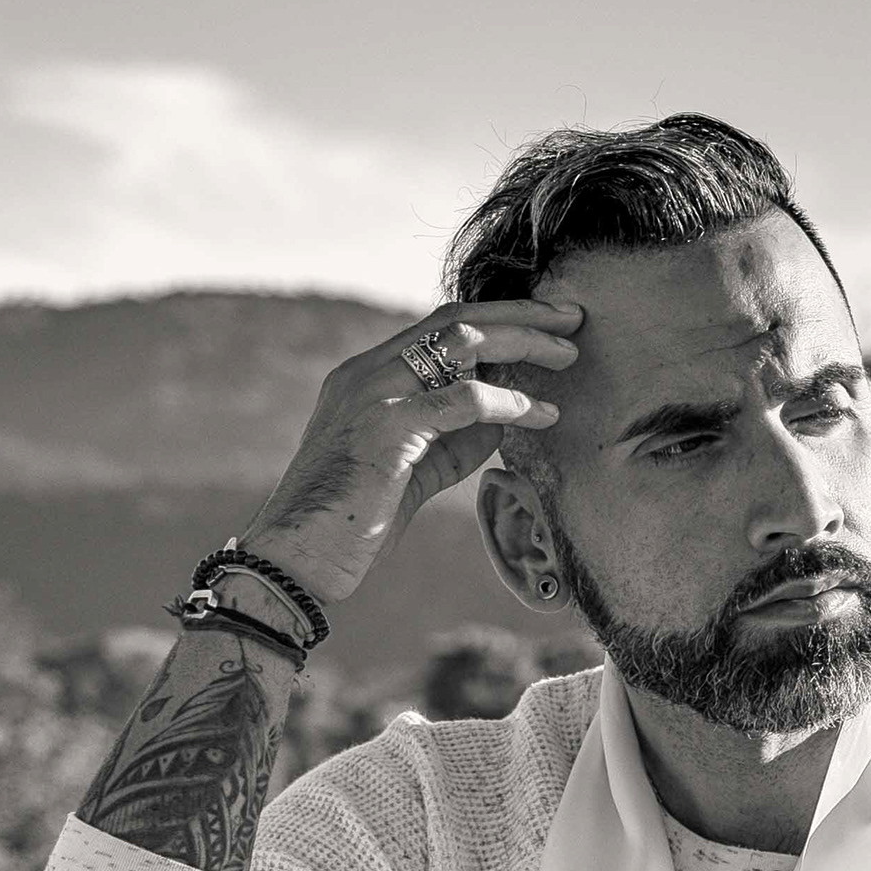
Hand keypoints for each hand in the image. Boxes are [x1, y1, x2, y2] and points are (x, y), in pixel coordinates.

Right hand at [236, 299, 583, 606]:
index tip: (546, 320)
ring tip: (569, 354)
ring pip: (463, 343)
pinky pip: (464, 399)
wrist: (297, 556)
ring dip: (524, 342)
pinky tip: (544, 414)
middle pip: (457, 320)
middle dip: (521, 314)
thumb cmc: (357, 520)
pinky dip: (512, 401)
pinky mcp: (388, 425)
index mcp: (369, 374)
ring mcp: (375, 391)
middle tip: (572, 317)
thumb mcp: (416, 466)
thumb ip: (454, 434)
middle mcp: (369, 370)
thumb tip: (510, 412)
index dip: (498, 317)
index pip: (441, 325)